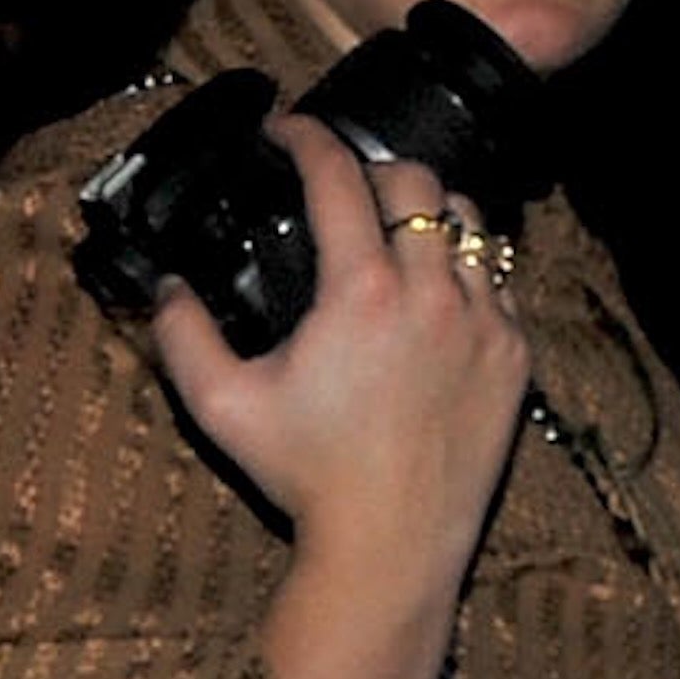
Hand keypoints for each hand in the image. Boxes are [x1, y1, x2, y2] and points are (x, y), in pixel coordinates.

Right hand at [153, 132, 537, 678]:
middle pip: (417, 181)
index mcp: (362, 292)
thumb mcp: (220, 404)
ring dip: (432, 211)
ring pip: (472, 224)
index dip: (306, 138)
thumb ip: (181, 333)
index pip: (338, 176)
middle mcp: (433, 296)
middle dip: (374, 168)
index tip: (287, 132)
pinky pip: (502, 282)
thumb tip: (165, 286)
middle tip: (343, 182)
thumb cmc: (306, 477)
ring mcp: (485, 326)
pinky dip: (470, 267)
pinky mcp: (514, 360)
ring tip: (398, 225)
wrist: (390, 546)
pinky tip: (440, 283)